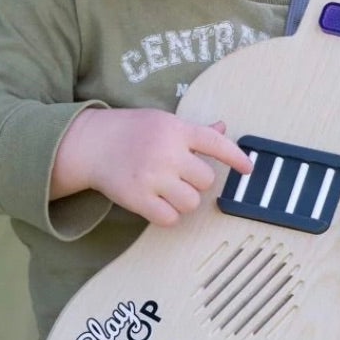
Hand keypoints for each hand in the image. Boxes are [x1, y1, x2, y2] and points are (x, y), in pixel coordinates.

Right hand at [52, 108, 252, 226]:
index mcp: (176, 129)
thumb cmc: (131, 131)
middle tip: (179, 175)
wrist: (90, 143)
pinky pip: (169, 218)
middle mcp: (166, 152)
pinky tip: (157, 203)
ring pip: (191, 202)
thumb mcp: (163, 121)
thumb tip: (222, 128)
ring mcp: (151, 176)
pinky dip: (168, 215)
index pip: (215, 144)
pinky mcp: (137, 198)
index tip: (248, 169)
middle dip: (196, 182)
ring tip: (167, 189)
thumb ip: (194, 130)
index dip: (236, 157)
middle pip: (206, 180)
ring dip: (184, 201)